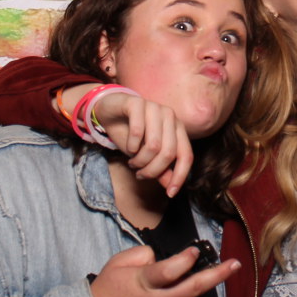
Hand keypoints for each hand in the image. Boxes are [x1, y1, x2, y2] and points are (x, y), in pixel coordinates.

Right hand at [62, 85, 193, 196]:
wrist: (109, 112)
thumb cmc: (130, 133)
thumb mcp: (145, 155)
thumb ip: (160, 168)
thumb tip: (170, 186)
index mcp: (177, 128)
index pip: (186, 155)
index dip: (180, 176)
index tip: (170, 193)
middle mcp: (170, 116)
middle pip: (168, 153)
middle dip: (152, 170)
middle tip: (140, 173)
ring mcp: (154, 107)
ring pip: (154, 145)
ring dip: (140, 160)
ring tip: (132, 162)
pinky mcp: (137, 103)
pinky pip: (138, 131)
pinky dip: (131, 145)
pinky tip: (128, 147)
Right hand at [89, 244, 240, 296]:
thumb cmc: (107, 290)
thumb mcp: (118, 263)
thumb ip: (143, 254)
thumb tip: (163, 257)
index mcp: (144, 284)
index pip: (171, 271)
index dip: (186, 259)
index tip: (195, 250)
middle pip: (194, 288)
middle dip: (218, 275)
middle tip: (235, 264)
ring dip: (195, 287)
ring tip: (189, 276)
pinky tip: (172, 294)